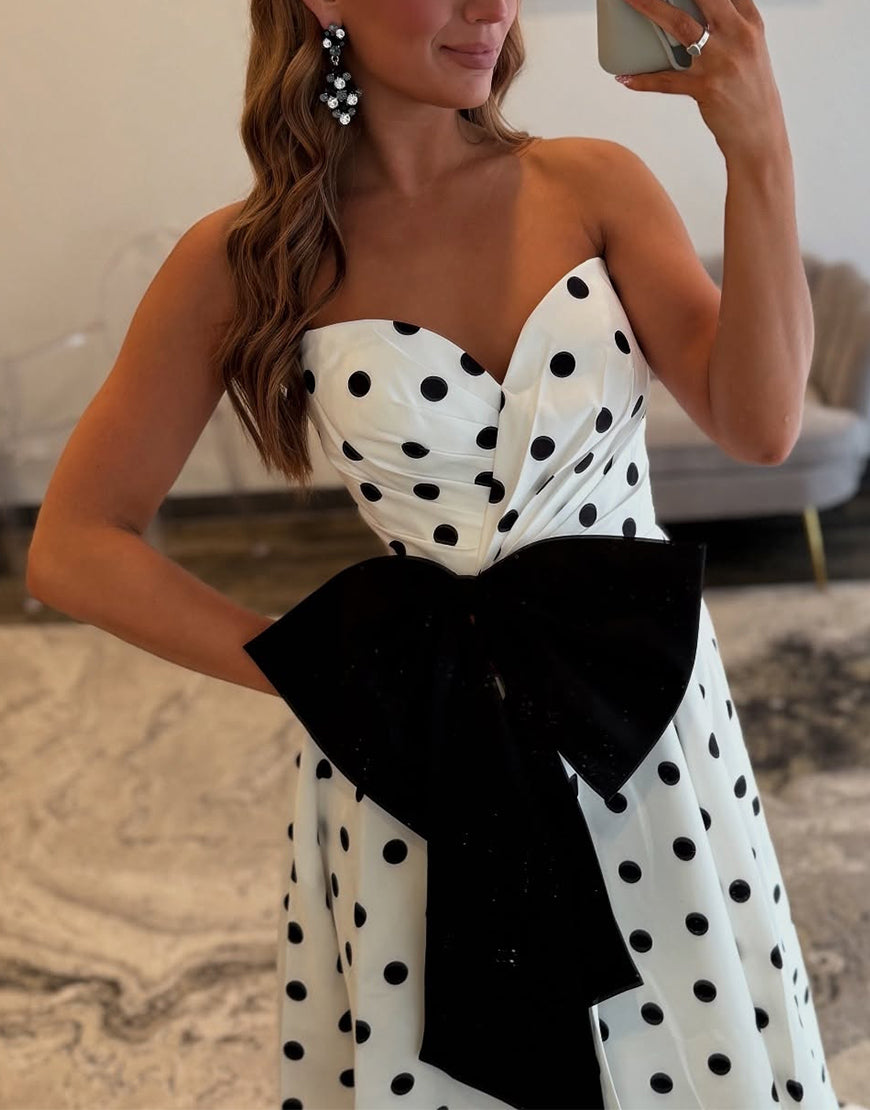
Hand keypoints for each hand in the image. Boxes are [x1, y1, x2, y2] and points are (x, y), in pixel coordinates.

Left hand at [614, 0, 789, 158]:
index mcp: (750, 23)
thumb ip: (729, 27)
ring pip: (680, 26)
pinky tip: (625, 76)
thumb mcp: (750, 51)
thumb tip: (698, 16)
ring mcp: (721, 61)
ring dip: (652, 9)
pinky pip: (666, 80)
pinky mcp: (706, 88)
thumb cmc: (750, 92)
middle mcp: (738, 36)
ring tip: (630, 2)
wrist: (760, 133)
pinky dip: (644, 79)